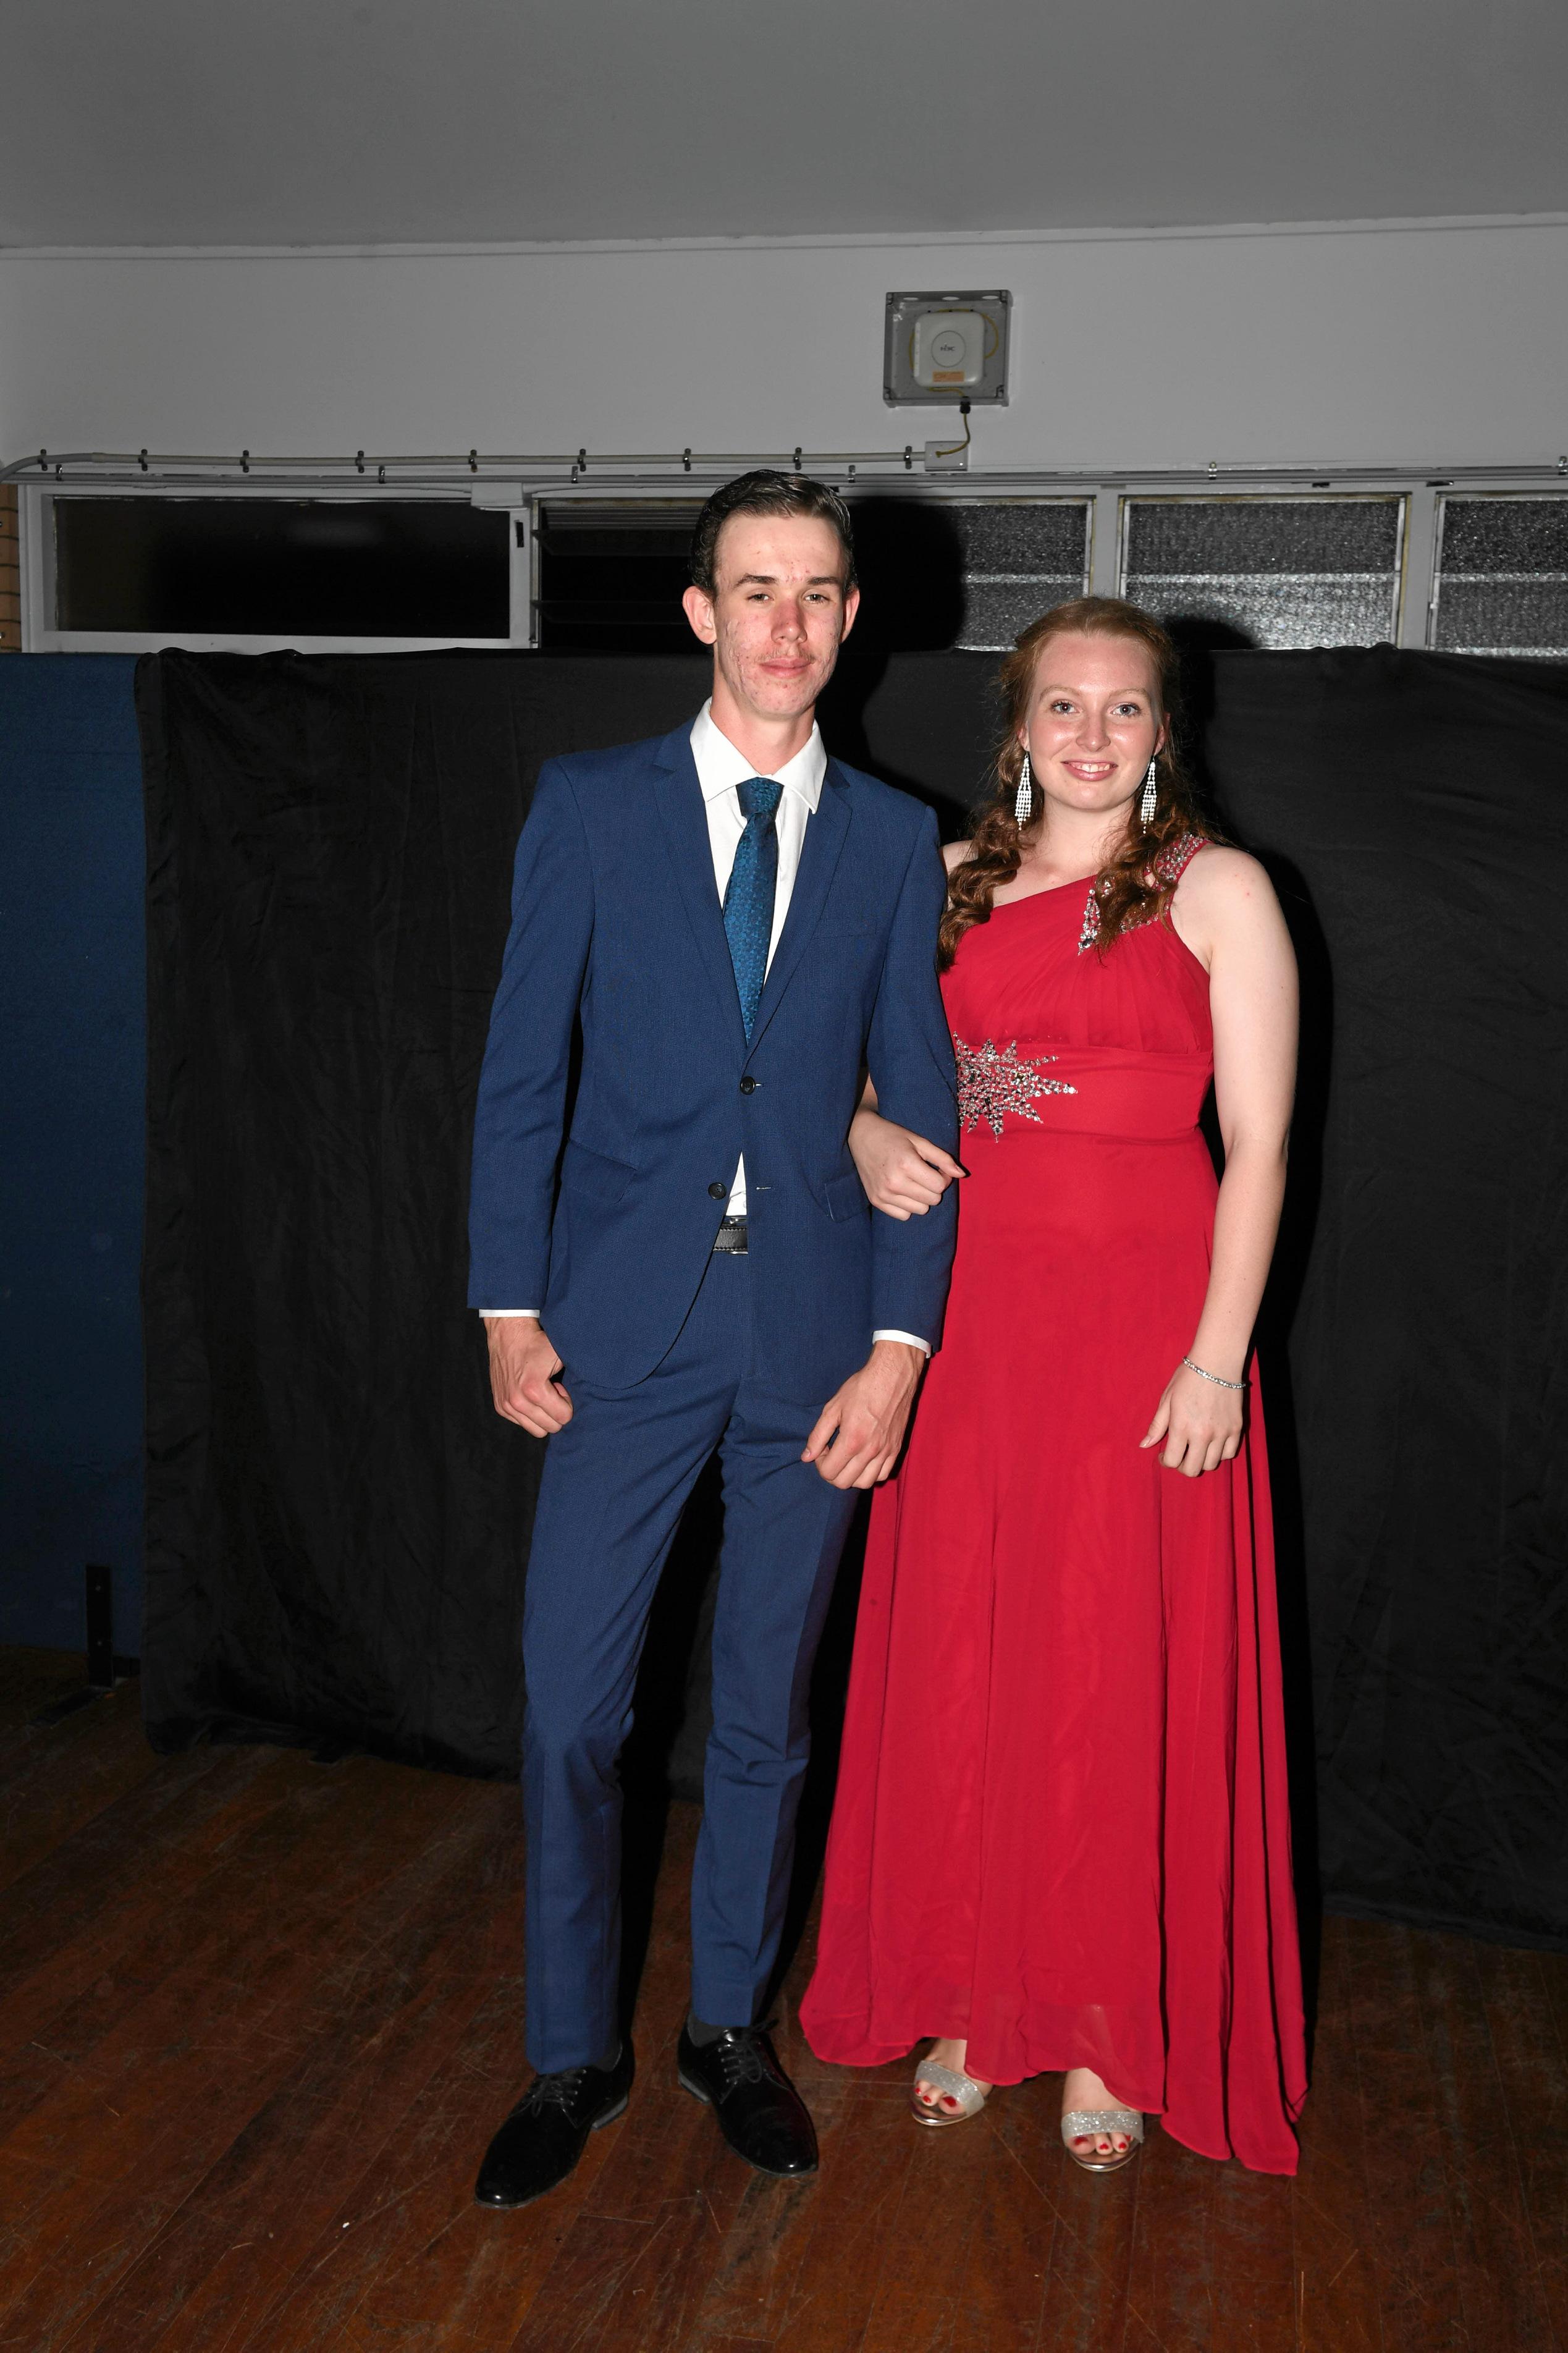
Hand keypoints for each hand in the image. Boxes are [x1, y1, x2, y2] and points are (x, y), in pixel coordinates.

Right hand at [484, 1317, 572, 1436]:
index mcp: (534, 1390)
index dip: (567, 1403)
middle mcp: (517, 1401)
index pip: (563, 1418)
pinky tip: (530, 1395)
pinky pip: (522, 1424)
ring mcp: (506, 1405)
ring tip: (541, 1394)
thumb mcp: (561, 1355)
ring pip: (536, 1430)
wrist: (508, 1335)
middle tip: (552, 1391)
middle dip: (556, 1411)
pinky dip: (529, 1414)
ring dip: (543, 1415)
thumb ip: (575, 1378)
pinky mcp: (500, 1406)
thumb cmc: (537, 1343)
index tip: (560, 1387)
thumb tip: (588, 1397)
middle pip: (551, 1427)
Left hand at [802, 1340, 924, 1488]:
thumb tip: (806, 1457)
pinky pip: (883, 1475)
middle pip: (844, 1482)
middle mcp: (870, 1451)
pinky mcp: (896, 1449)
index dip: (820, 1464)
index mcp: (852, 1440)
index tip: (822, 1449)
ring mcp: (886, 1452)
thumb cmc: (861, 1388)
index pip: (829, 1472)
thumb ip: (818, 1435)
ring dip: (851, 1477)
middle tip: (831, 1455)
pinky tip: (864, 1460)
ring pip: (864, 1483)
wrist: (893, 1376)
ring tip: (847, 1460)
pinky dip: (870, 1474)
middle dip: (832, 1473)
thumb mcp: (833, 1408)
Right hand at [848, 1109, 964, 1220]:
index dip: (944, 1177)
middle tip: (925, 1175)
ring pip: (920, 1211)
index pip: (939, 1186)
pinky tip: (902, 1191)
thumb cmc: (893, 1136)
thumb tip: (962, 1175)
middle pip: (932, 1200)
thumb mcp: (920, 1142)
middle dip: (934, 1188)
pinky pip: (904, 1216)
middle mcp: (894, 1182)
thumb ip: (942, 1158)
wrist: (861, 1136)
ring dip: (922, 1199)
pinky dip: (907, 1206)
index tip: (937, 1169)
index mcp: (907, 1164)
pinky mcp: (876, 1201)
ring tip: (913, 1183)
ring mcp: (884, 1194)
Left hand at [1140, 1360, 1242, 1477]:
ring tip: (1196, 1449)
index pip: (1172, 1461)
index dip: (1165, 1462)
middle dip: (1182, 1466)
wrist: (1217, 1362)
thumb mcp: (1167, 1399)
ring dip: (1201, 1461)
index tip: (1164, 1455)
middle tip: (1180, 1455)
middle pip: (1192, 1470)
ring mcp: (1222, 1433)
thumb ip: (1157, 1425)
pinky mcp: (1236, 1429)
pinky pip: (1229, 1454)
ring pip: (1212, 1464)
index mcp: (1181, 1427)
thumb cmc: (1188, 1378)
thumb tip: (1144, 1445)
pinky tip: (1212, 1444)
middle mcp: (1202, 1434)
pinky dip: (1220, 1454)